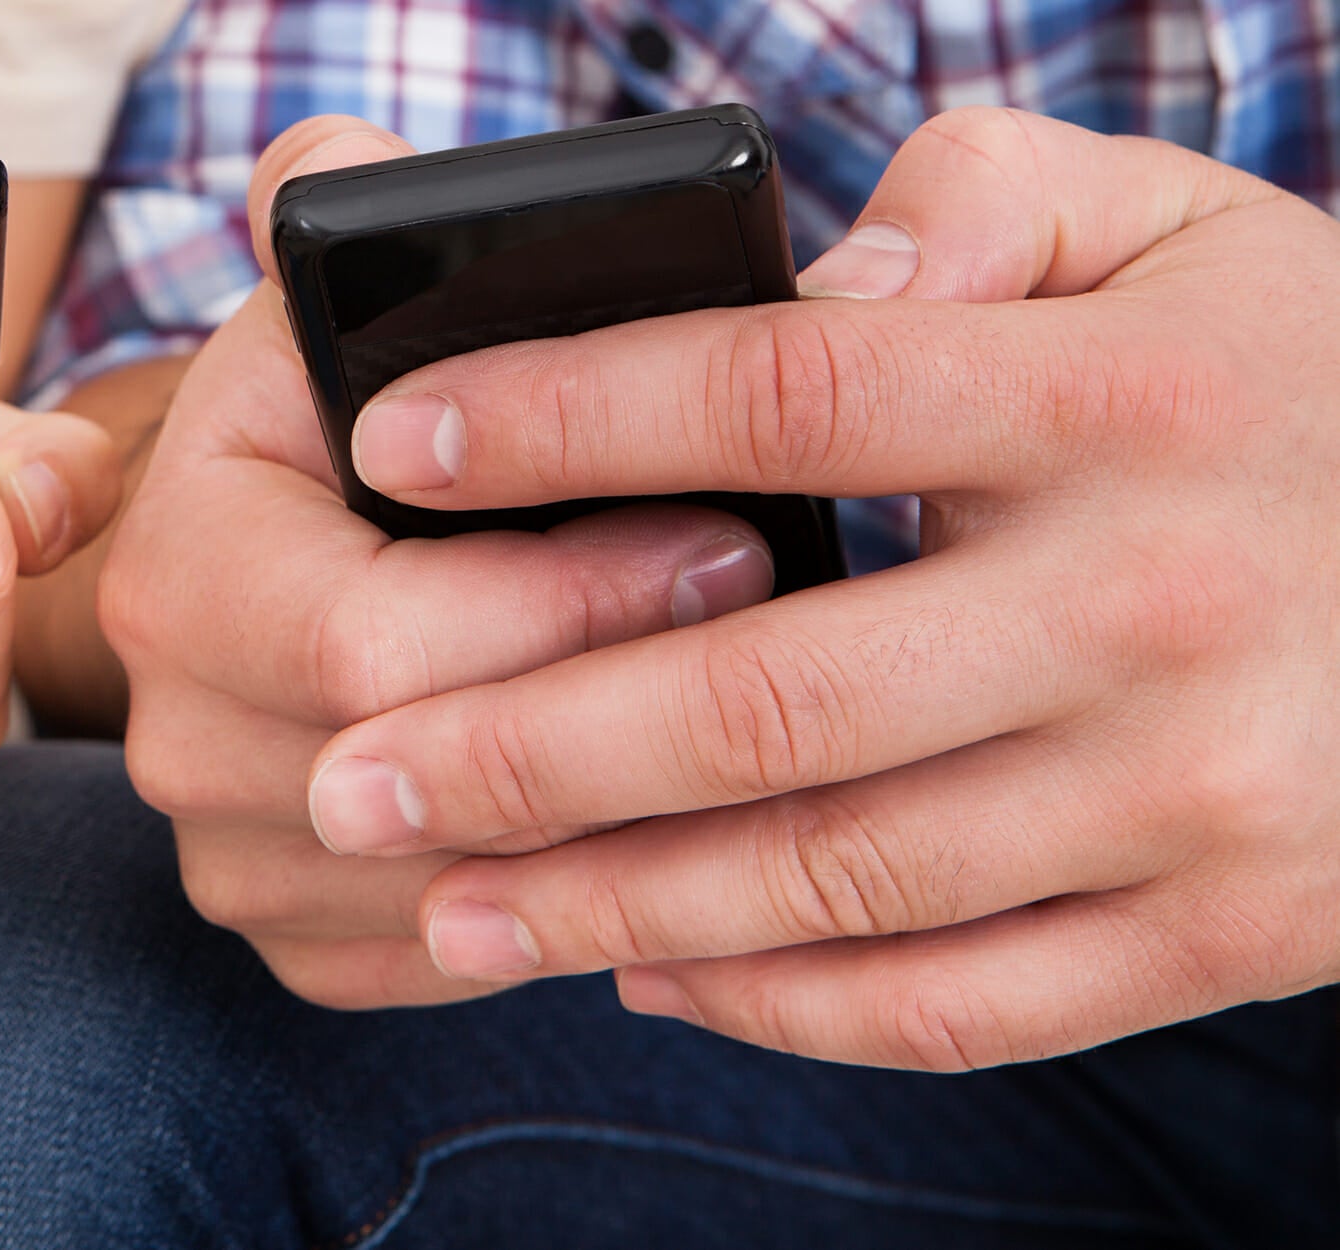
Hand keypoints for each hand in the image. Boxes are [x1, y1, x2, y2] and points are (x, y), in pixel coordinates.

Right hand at [97, 119, 778, 1008]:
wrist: (298, 544)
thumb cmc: (366, 410)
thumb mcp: (364, 291)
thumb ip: (381, 204)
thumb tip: (406, 170)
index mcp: (177, 552)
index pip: (373, 641)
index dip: (573, 600)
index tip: (731, 535)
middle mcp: (168, 714)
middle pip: (425, 782)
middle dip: (628, 712)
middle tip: (782, 639)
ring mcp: (223, 838)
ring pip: (458, 886)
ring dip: (625, 821)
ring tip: (752, 727)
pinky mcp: (290, 926)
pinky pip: (450, 955)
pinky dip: (568, 904)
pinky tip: (668, 819)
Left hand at [316, 108, 1339, 1068]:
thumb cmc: (1307, 391)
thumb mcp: (1190, 232)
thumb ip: (995, 199)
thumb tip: (813, 263)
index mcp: (1113, 397)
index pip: (788, 388)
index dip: (569, 416)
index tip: (397, 444)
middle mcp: (1151, 599)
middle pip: (767, 691)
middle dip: (523, 749)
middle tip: (349, 781)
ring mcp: (1200, 790)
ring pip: (839, 875)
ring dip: (612, 904)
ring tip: (446, 906)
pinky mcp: (1231, 930)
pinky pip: (965, 999)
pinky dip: (787, 1006)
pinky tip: (651, 976)